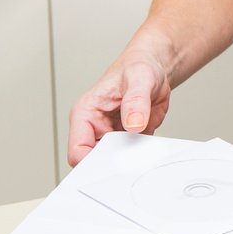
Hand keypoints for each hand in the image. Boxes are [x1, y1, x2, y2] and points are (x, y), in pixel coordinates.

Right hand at [66, 47, 173, 166]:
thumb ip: (135, 101)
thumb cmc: (137, 67)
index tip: (111, 163)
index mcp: (85, 114)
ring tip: (143, 153)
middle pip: (95, 162)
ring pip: (114, 162)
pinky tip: (151, 150)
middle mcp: (95, 128)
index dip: (91, 162)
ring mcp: (112, 135)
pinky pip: (133, 157)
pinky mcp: (129, 139)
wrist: (154, 68)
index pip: (78, 150)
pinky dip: (141, 157)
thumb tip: (133, 124)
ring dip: (128, 162)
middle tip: (129, 163)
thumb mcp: (139, 78)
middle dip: (111, 166)